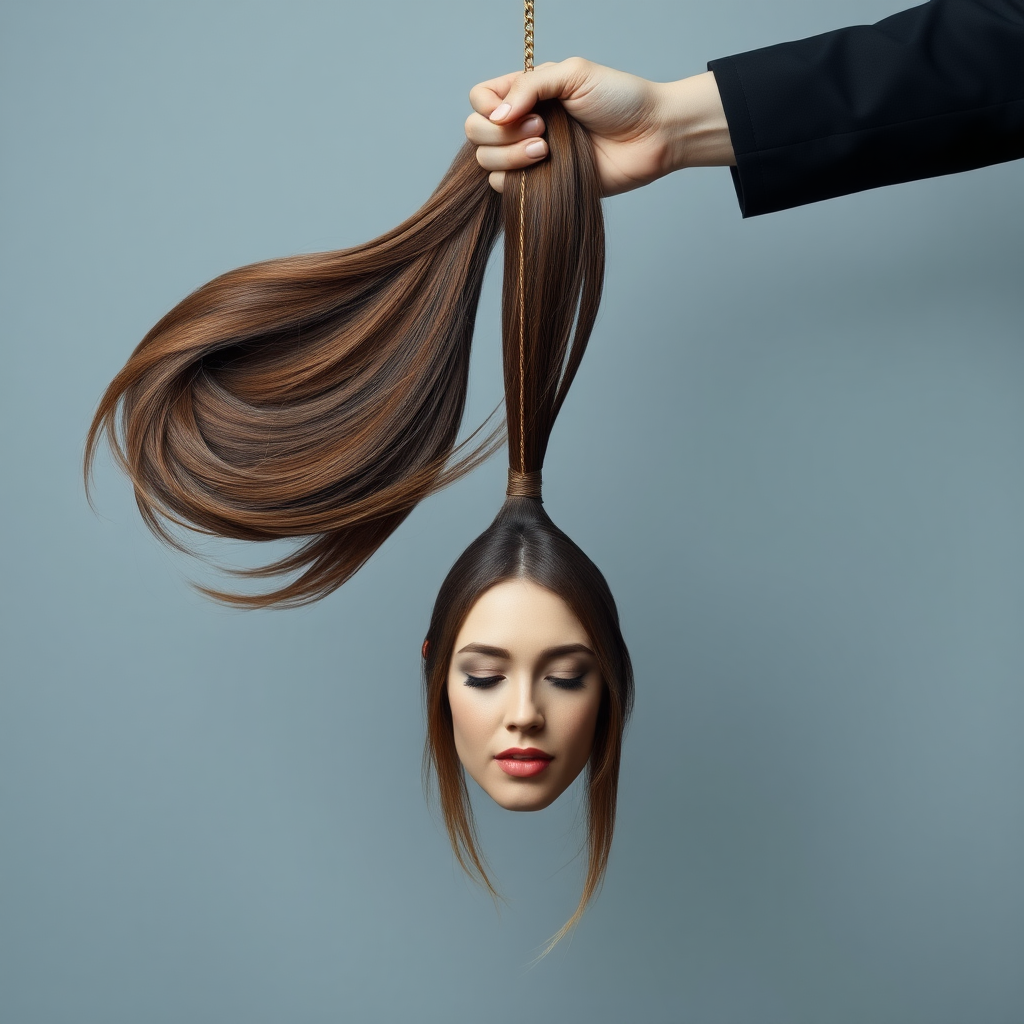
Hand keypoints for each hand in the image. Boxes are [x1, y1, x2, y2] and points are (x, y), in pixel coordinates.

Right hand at [466, 58, 734, 195]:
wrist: (652, 136)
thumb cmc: (620, 99)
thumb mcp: (573, 74)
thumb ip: (530, 86)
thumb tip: (497, 114)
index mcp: (526, 94)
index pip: (480, 99)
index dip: (487, 106)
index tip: (515, 110)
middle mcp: (522, 124)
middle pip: (475, 133)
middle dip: (500, 134)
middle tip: (542, 129)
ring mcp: (530, 157)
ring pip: (487, 164)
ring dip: (510, 157)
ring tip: (546, 149)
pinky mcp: (542, 186)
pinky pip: (506, 191)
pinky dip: (518, 181)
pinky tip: (548, 167)